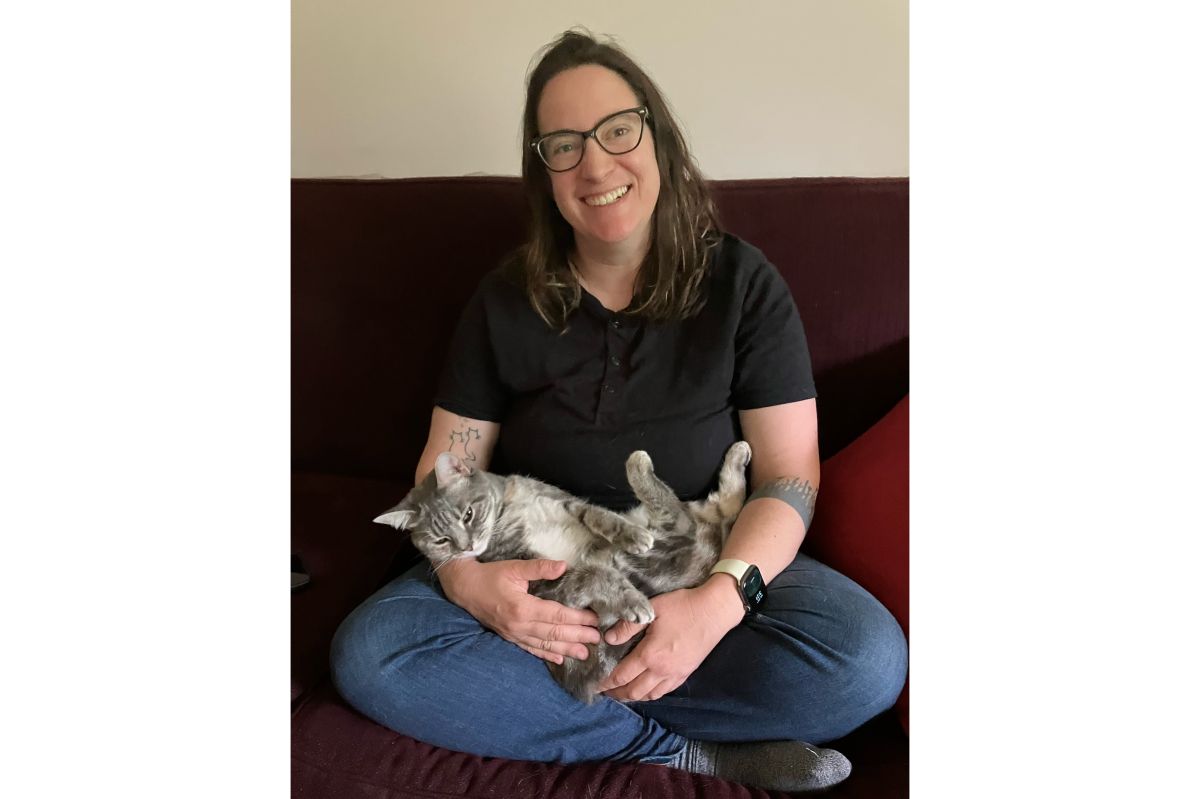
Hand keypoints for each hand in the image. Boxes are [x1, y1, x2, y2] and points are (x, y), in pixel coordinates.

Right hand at [438, 557, 600, 664]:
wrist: (464, 588)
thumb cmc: (490, 575)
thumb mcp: (514, 567)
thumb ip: (539, 568)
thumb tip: (563, 566)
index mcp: (523, 607)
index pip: (557, 616)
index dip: (578, 619)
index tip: (595, 619)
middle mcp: (520, 625)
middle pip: (555, 633)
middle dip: (578, 636)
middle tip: (598, 638)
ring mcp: (514, 634)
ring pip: (545, 645)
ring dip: (566, 650)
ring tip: (585, 654)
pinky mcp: (509, 637)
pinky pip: (530, 649)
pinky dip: (546, 655)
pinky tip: (559, 660)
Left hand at [597, 579, 743, 701]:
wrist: (715, 611)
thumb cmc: (683, 606)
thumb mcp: (652, 610)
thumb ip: (628, 626)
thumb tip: (608, 639)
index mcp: (650, 655)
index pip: (622, 675)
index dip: (606, 682)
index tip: (595, 685)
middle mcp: (662, 670)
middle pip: (634, 691)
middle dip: (617, 694)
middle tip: (605, 692)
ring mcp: (675, 674)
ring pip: (650, 695)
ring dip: (633, 697)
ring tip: (622, 693)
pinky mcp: (686, 673)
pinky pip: (665, 691)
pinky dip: (651, 694)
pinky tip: (646, 690)